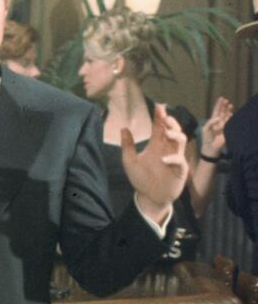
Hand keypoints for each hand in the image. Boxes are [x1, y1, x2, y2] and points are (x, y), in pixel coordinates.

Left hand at [122, 103, 188, 222]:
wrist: (149, 197)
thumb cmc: (141, 178)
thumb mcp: (130, 161)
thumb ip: (127, 145)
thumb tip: (123, 128)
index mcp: (156, 145)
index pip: (159, 127)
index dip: (160, 116)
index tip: (158, 106)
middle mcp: (167, 148)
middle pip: (173, 130)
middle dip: (171, 122)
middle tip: (165, 116)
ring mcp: (174, 158)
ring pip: (181, 141)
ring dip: (175, 135)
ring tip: (166, 132)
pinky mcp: (179, 170)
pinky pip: (180, 161)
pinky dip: (174, 158)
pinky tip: (164, 159)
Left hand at [199, 96, 233, 157]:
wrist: (211, 147)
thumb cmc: (207, 138)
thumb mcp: (206, 129)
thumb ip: (211, 122)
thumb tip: (219, 118)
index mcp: (212, 121)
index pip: (216, 111)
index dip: (218, 105)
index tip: (221, 98)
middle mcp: (218, 122)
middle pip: (222, 112)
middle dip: (224, 106)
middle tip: (226, 100)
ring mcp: (224, 125)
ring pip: (227, 115)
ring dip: (228, 110)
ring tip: (230, 105)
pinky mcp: (228, 129)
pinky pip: (230, 121)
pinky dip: (231, 117)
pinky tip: (231, 113)